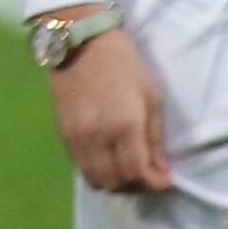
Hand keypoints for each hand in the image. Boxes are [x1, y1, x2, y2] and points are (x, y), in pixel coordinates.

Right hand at [43, 14, 171, 193]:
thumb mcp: (150, 96)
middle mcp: (96, 135)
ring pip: (94, 179)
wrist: (79, 42)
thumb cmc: (122, 64)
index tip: (166, 179)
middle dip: (136, 186)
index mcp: (124, 124)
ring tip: (127, 171)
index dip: (155, 183)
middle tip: (148, 176)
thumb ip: (154, 137)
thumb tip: (160, 168)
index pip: (138, 172)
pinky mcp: (61, 132)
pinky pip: (80, 165)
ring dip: (114, 183)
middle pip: (115, 182)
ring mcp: (75, 135)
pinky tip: (108, 159)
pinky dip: (97, 170)